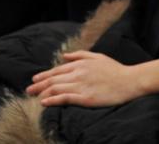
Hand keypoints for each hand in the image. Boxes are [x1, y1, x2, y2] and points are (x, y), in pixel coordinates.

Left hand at [26, 51, 147, 106]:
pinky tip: (45, 102)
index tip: (35, 80)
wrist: (130, 81)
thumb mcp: (98, 57)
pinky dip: (53, 100)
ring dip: (43, 93)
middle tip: (28, 90)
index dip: (44, 75)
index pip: (57, 70)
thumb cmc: (115, 69)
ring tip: (34, 97)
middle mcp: (79, 73)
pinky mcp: (85, 97)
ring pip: (56, 88)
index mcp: (81, 64)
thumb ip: (80, 55)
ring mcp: (81, 85)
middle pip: (54, 79)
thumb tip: (64, 56)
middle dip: (39, 84)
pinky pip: (65, 98)